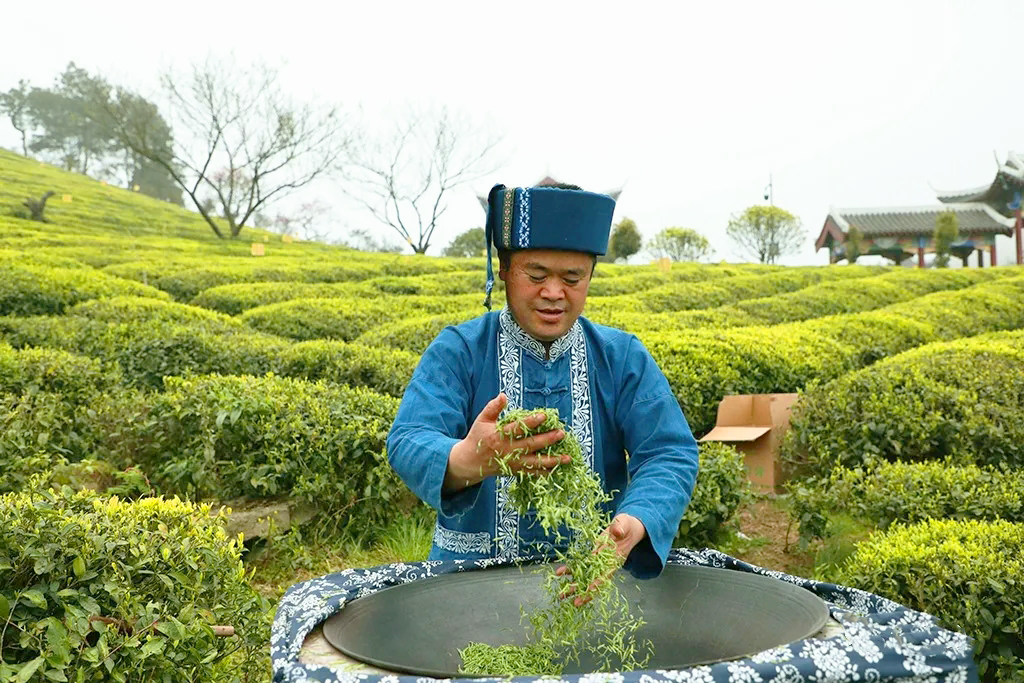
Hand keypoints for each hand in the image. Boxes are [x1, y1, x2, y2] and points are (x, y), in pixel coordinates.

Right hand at [443, 393, 570, 492]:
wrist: (470, 462)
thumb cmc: (478, 437)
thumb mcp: (482, 420)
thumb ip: (493, 407)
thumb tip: (504, 395)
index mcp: (498, 436)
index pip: (517, 428)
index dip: (531, 422)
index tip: (544, 416)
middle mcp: (507, 450)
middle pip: (531, 445)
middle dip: (547, 440)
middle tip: (562, 433)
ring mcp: (513, 463)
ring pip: (535, 462)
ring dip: (552, 461)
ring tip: (568, 458)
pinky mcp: (515, 470)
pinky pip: (532, 473)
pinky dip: (545, 472)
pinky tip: (559, 469)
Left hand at [556, 513, 646, 605]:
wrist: (627, 527)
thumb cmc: (627, 525)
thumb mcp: (624, 523)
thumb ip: (620, 527)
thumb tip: (617, 531)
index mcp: (616, 557)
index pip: (606, 572)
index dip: (598, 582)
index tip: (589, 589)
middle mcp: (606, 562)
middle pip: (594, 580)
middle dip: (584, 591)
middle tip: (574, 603)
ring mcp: (599, 561)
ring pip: (586, 576)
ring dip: (575, 585)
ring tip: (562, 595)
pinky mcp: (593, 556)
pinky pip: (581, 565)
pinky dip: (571, 570)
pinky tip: (559, 573)